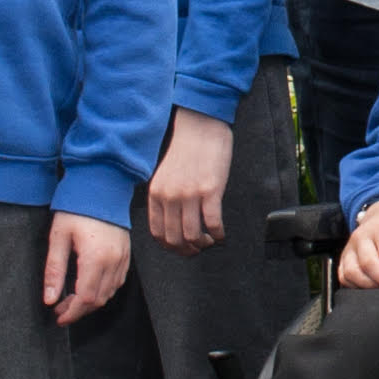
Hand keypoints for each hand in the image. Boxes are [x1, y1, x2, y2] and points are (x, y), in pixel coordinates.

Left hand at [44, 213, 130, 323]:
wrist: (101, 187)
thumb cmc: (77, 209)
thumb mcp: (58, 238)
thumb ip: (54, 271)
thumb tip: (50, 299)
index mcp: (95, 259)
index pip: (86, 299)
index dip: (72, 313)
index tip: (58, 317)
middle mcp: (113, 262)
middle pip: (98, 300)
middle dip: (79, 310)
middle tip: (61, 310)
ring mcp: (123, 258)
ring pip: (109, 293)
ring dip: (91, 302)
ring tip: (72, 300)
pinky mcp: (126, 254)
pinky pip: (117, 282)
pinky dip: (103, 291)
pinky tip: (89, 287)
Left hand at [146, 108, 235, 253]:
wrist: (200, 127)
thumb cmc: (185, 149)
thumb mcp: (164, 175)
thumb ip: (164, 197)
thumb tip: (173, 221)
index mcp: (156, 194)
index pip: (158, 233)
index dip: (170, 247)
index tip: (181, 248)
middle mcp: (170, 197)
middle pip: (175, 239)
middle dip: (188, 250)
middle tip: (198, 250)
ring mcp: (189, 195)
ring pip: (193, 235)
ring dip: (203, 244)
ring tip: (210, 241)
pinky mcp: (210, 191)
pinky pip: (213, 223)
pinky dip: (218, 234)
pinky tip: (222, 234)